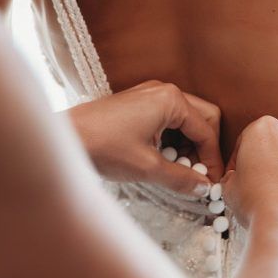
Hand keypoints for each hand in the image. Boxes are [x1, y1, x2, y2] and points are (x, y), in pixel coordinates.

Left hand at [68, 81, 223, 193]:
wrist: (66, 137)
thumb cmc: (102, 146)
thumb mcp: (147, 168)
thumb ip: (181, 178)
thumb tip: (203, 187)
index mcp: (171, 100)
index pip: (206, 131)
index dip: (212, 160)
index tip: (211, 181)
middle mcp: (163, 90)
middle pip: (203, 118)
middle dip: (203, 148)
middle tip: (198, 173)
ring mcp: (149, 94)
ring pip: (185, 118)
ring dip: (188, 143)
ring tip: (178, 169)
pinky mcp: (138, 102)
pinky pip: (167, 117)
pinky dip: (172, 137)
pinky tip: (162, 158)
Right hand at [222, 116, 277, 228]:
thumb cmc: (255, 200)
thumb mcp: (228, 186)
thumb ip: (231, 176)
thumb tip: (234, 179)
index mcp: (265, 128)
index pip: (244, 140)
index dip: (236, 161)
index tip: (233, 176)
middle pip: (272, 146)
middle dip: (263, 161)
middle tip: (252, 184)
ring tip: (270, 197)